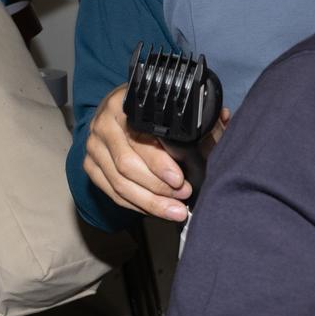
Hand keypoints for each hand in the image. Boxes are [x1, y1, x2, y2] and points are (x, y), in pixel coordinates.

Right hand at [82, 87, 230, 222]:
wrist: (116, 111)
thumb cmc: (148, 110)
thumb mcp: (167, 106)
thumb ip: (193, 116)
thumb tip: (223, 118)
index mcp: (124, 104)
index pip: (139, 137)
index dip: (159, 162)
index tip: (180, 179)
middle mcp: (104, 124)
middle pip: (127, 165)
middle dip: (157, 187)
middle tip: (182, 198)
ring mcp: (94, 147)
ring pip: (119, 183)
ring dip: (149, 202)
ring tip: (174, 212)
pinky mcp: (91, 167)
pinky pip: (113, 193)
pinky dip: (136, 205)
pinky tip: (156, 211)